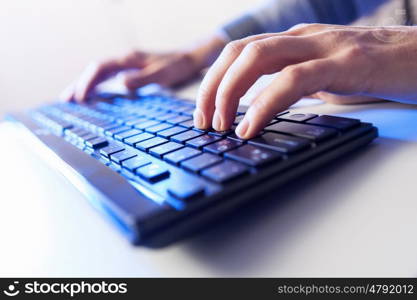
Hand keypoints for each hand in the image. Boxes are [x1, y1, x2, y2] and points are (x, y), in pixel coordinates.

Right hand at [62, 50, 198, 101]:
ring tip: (71, 99)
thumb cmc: (177, 66)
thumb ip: (142, 79)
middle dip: (79, 84)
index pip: (100, 68)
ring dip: (85, 85)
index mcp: (128, 59)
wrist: (189, 59)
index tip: (80, 98)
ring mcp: (126, 66)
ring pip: (99, 74)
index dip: (88, 83)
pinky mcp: (130, 72)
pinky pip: (108, 78)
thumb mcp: (162, 73)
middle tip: (65, 100)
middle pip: (94, 70)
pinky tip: (93, 96)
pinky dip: (97, 87)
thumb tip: (121, 84)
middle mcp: (124, 61)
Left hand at [194, 24, 416, 138]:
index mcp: (293, 41)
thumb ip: (291, 83)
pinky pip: (292, 79)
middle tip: (204, 122)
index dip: (213, 81)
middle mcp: (301, 38)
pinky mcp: (343, 63)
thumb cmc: (372, 70)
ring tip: (221, 126)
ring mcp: (321, 46)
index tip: (203, 112)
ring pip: (257, 58)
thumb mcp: (320, 76)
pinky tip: (251, 126)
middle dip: (212, 88)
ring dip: (229, 93)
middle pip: (238, 52)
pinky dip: (264, 103)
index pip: (238, 53)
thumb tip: (260, 109)